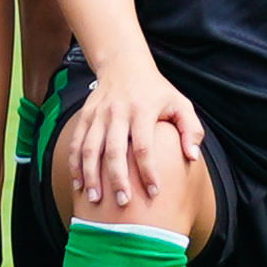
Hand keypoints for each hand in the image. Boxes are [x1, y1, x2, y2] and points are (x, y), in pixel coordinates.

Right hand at [56, 69, 199, 212]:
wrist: (124, 64)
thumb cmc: (156, 90)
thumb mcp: (180, 103)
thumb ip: (191, 129)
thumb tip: (192, 157)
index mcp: (142, 110)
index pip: (144, 146)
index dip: (148, 171)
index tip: (154, 192)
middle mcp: (118, 112)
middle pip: (114, 150)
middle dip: (117, 179)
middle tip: (123, 202)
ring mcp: (98, 114)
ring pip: (91, 148)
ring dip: (91, 175)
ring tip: (95, 199)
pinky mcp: (85, 116)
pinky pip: (77, 143)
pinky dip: (75, 164)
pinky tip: (78, 183)